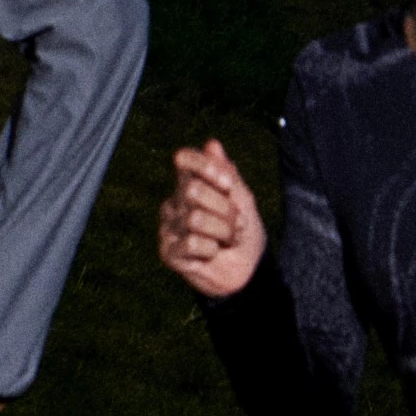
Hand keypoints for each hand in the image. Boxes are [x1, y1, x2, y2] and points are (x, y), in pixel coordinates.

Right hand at [158, 137, 267, 300]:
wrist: (247, 271)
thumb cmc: (243, 232)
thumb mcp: (244, 201)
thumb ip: (228, 174)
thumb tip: (212, 144)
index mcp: (192, 183)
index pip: (185, 160)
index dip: (206, 168)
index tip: (228, 184)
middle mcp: (176, 201)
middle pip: (194, 191)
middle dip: (224, 210)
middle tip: (235, 224)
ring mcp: (169, 226)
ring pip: (195, 219)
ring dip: (222, 232)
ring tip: (226, 240)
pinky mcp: (168, 251)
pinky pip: (191, 243)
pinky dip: (211, 250)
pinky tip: (211, 253)